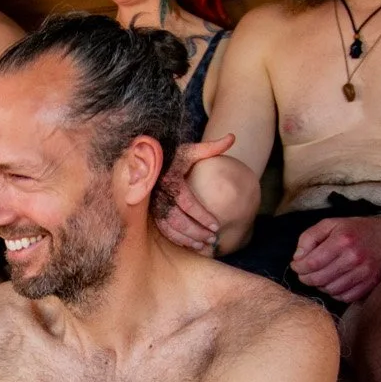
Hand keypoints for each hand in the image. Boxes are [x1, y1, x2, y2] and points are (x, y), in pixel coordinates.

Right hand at [156, 135, 234, 252]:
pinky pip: (162, 229)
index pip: (187, 202)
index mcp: (170, 178)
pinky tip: (190, 244)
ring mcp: (152, 204)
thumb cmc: (174, 155)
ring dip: (186, 238)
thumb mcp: (190, 150)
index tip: (216, 225)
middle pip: (178, 218)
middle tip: (212, 238)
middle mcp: (158, 193)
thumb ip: (211, 147)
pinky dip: (176, 239)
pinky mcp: (150, 211)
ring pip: (169, 227)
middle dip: (196, 231)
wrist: (149, 159)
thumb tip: (232, 137)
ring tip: (203, 244)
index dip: (202, 215)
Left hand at [290, 216, 380, 303]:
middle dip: (306, 278)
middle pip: (319, 279)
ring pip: (331, 290)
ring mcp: (364, 273)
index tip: (297, 265)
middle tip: (304, 273)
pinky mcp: (371, 283)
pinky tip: (334, 282)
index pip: (311, 263)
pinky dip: (336, 293)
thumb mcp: (330, 224)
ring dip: (321, 286)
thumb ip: (309, 237)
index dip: (299, 267)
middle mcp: (353, 258)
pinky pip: (346, 297)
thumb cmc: (356, 229)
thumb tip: (298, 258)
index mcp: (342, 241)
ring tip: (320, 276)